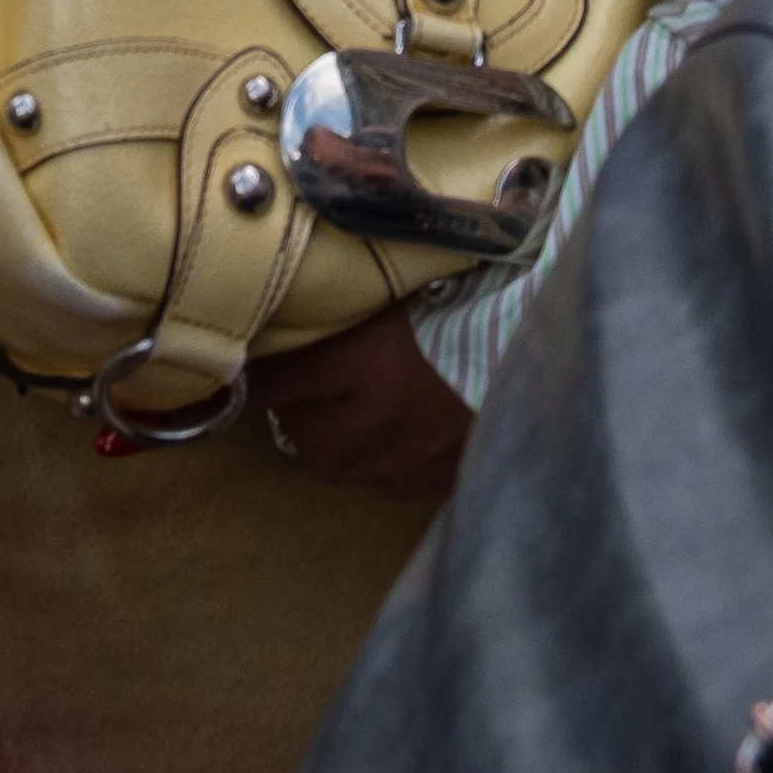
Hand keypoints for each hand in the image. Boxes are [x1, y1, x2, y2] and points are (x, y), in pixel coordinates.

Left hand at [249, 306, 473, 499]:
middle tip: (307, 381)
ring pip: (337, 465)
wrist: (538, 336)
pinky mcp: (436, 483)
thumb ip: (336, 308)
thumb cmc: (461, 294)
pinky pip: (381, 480)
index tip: (233, 368)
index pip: (277, 382)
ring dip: (332, 436)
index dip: (252, 375)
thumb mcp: (391, 288)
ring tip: (349, 403)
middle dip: (295, 409)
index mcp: (369, 359)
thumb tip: (272, 320)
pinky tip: (393, 426)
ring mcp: (411, 461)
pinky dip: (375, 457)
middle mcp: (383, 420)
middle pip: (301, 435)